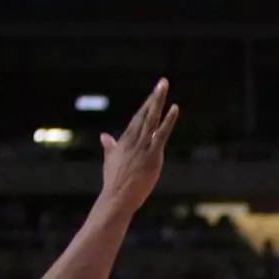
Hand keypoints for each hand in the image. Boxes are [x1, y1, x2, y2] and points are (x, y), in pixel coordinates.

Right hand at [99, 79, 179, 212]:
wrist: (117, 196)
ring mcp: (143, 146)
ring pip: (152, 119)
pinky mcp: (152, 155)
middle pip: (145, 114)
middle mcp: (134, 140)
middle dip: (154, 98)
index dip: (147, 105)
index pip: (138, 118)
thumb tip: (104, 136)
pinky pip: (162, 134)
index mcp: (125, 140)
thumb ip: (109, 146)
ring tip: (164, 87)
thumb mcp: (110, 159)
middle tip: (163, 82)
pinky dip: (168, 121)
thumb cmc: (114, 181)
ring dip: (159, 102)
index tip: (154, 93)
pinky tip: (174, 108)